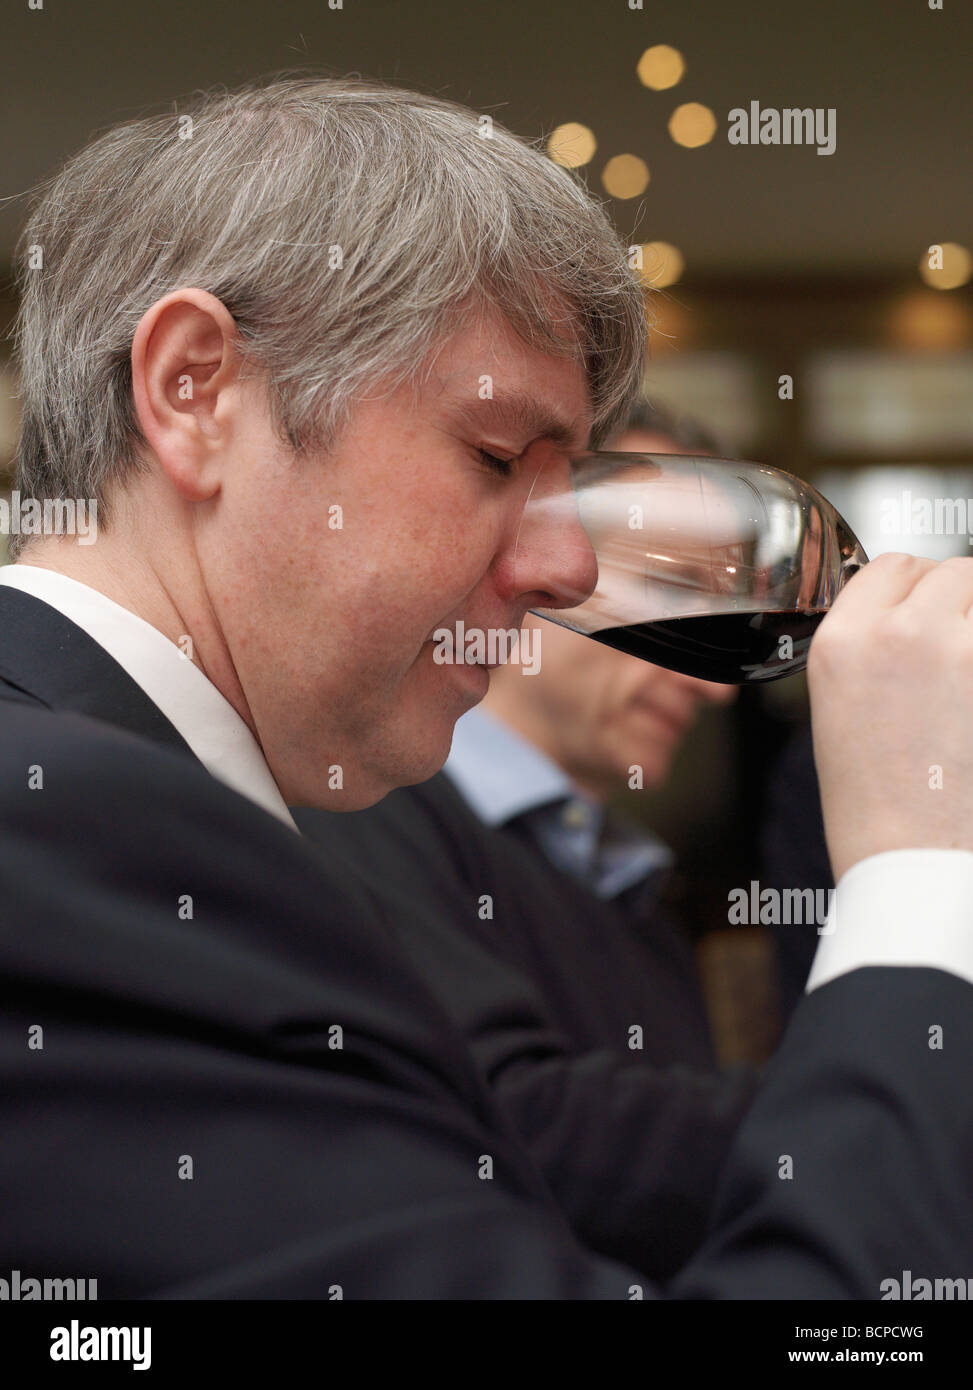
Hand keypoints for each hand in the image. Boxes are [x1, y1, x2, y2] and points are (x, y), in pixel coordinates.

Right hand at [807, 552, 972, 882]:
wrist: (911, 862)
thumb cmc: (875, 800)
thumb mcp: (838, 705)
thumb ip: (872, 643)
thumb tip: (922, 607)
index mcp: (843, 641)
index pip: (894, 565)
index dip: (916, 589)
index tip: (927, 618)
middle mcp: (899, 634)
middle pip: (954, 571)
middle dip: (962, 604)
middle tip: (958, 657)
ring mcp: (961, 652)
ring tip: (966, 685)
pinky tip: (971, 707)